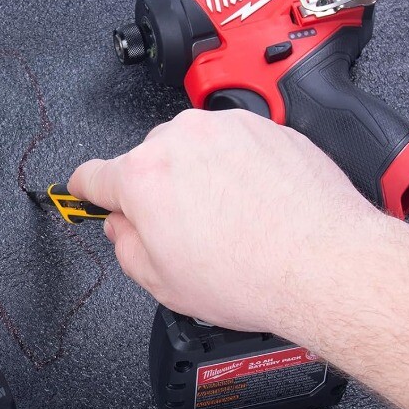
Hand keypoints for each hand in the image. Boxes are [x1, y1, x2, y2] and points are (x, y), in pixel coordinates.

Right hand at [69, 108, 384, 338]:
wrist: (323, 263)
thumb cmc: (250, 275)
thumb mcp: (161, 282)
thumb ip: (124, 246)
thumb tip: (121, 228)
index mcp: (143, 176)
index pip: (92, 174)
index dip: (85, 189)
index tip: (86, 190)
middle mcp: (180, 140)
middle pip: (147, 161)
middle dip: (157, 190)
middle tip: (184, 228)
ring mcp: (225, 128)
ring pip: (192, 148)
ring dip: (199, 175)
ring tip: (229, 219)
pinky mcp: (264, 127)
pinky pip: (233, 144)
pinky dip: (236, 167)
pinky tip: (254, 203)